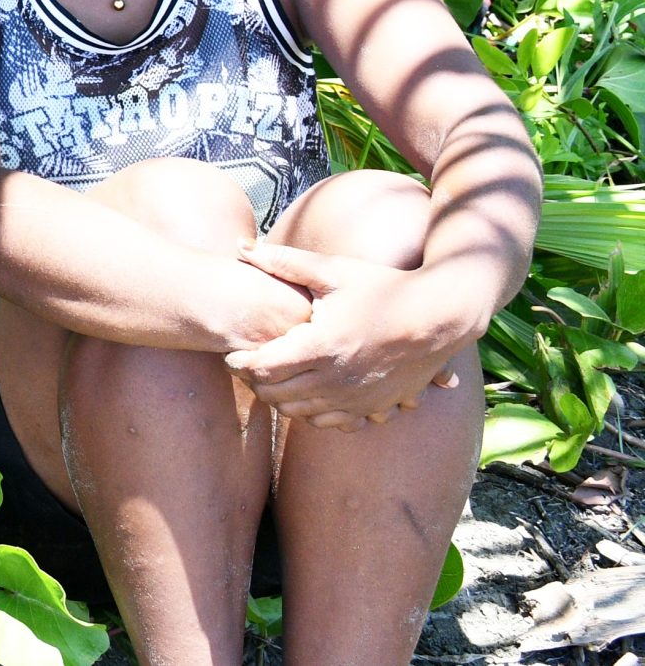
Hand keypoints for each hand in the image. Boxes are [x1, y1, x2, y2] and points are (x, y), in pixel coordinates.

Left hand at [225, 244, 468, 430]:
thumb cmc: (384, 288)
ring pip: (300, 413)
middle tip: (247, 366)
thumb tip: (240, 247)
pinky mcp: (374, 407)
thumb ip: (284, 262)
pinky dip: (311, 413)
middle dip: (255, 382)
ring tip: (273, 378)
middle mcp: (336, 380)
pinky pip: (331, 423)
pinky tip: (307, 394)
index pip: (263, 368)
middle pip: (276, 395)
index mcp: (321, 346)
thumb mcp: (333, 270)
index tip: (231, 353)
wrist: (439, 316)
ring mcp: (357, 399)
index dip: (240, 363)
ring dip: (280, 399)